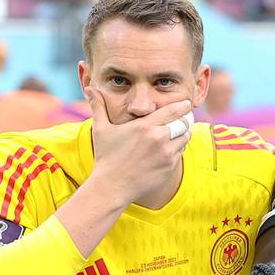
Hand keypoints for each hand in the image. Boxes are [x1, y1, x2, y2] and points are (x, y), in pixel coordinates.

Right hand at [85, 86, 192, 206]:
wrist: (112, 187)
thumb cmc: (106, 157)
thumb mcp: (101, 129)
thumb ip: (99, 107)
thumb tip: (89, 88)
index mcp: (144, 126)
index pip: (173, 110)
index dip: (182, 105)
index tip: (185, 103)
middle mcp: (158, 138)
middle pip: (184, 122)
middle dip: (186, 117)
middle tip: (186, 115)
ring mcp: (166, 153)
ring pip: (185, 136)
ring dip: (185, 132)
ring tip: (181, 129)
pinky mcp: (169, 166)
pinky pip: (181, 151)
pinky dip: (180, 146)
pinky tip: (174, 144)